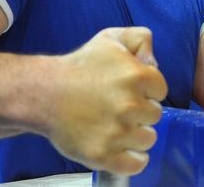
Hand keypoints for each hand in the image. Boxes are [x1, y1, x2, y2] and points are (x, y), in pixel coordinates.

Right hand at [47, 27, 167, 175]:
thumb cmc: (81, 66)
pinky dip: (134, 159)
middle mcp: (130, 105)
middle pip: (155, 115)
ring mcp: (116, 133)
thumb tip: (154, 64)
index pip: (160, 90)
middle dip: (140, 112)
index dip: (147, 90)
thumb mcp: (112, 39)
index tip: (130, 89)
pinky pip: (136, 164)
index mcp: (137, 75)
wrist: (43, 93)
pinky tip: (124, 149)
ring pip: (148, 139)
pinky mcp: (103, 155)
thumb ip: (141, 39)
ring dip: (137, 134)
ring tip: (117, 126)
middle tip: (119, 107)